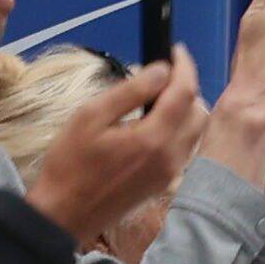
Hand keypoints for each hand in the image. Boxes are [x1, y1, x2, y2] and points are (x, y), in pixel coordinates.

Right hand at [20, 55, 201, 246]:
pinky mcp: (166, 183)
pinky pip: (185, 147)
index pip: (185, 93)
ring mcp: (173, 172)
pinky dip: (179, 128)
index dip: (185, 67)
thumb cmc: (69, 163)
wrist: (65, 214)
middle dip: (187, 88)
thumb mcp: (90, 117)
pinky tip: (153, 122)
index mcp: (154, 139)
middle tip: (162, 74)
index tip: (176, 50)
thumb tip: (161, 70)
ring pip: (196, 131)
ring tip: (156, 96)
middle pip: (199, 112)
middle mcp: (173, 156)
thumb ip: (129, 91)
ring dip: (185, 108)